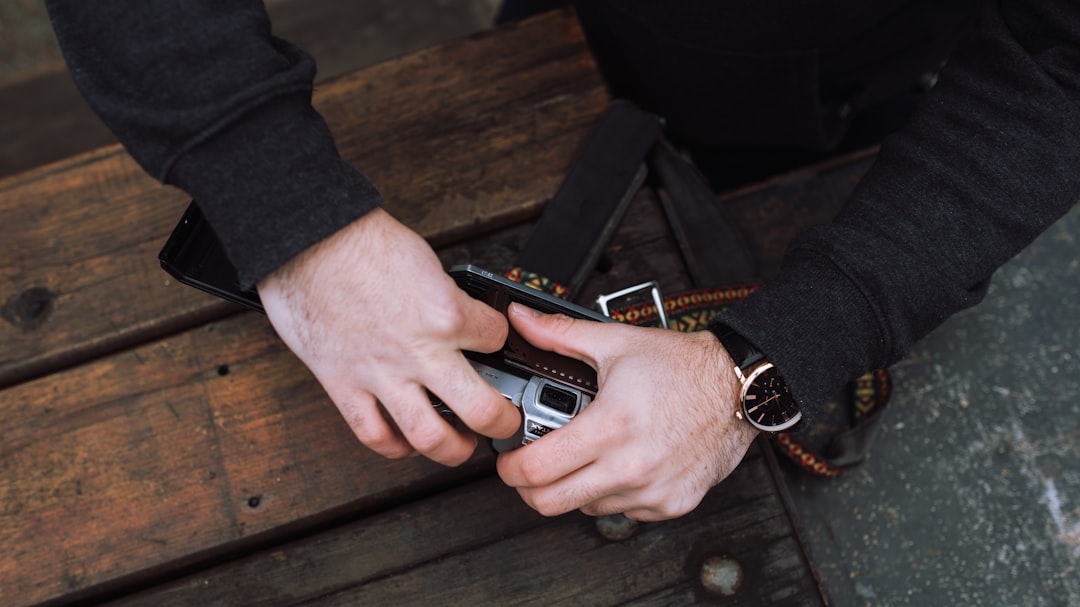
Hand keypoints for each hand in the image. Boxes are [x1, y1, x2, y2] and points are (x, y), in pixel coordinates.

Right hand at [257, 208, 520, 464]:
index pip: (496, 339)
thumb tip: (458, 314)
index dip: (500, 341)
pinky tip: (405, 443)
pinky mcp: (344, 384)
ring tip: (461, 447)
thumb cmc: (358, 240)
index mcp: (446, 312)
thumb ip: (444, 297)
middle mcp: (420, 350)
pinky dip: (394, 447)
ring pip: (430, 436)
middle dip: (502, 422)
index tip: (495, 346)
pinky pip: (374, 434)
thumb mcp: (424, 260)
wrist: (304, 239)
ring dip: (453, 449)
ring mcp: (382, 374)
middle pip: (482, 409)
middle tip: (506, 421)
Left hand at [496, 303, 758, 520]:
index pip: (537, 469)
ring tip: (583, 457)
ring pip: (586, 508)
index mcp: (610, 426)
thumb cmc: (683, 367)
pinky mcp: (672, 504)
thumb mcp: (615, 343)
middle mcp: (631, 466)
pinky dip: (612, 494)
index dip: (510, 468)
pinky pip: (623, 511)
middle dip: (530, 488)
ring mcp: (653, 491)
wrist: (739, 388)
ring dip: (574, 488)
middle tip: (530, 469)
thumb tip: (519, 320)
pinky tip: (619, 464)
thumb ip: (558, 334)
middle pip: (552, 503)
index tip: (508, 460)